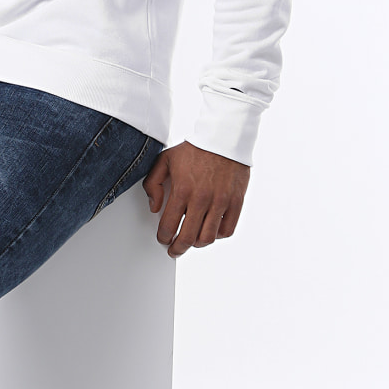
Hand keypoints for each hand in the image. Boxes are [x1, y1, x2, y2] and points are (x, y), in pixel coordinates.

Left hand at [142, 141, 249, 257]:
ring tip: (192, 242)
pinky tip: (210, 231)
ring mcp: (220, 202)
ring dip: (197, 244)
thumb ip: (153, 183)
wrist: (223, 138)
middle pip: (187, 237)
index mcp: (182, 190)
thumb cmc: (195, 149)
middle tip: (174, 250)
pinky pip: (227, 230)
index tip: (163, 239)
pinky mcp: (236, 202)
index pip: (168, 225)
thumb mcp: (165, 160)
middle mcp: (201, 199)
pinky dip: (218, 236)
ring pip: (207, 238)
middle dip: (177, 248)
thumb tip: (154, 207)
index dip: (163, 237)